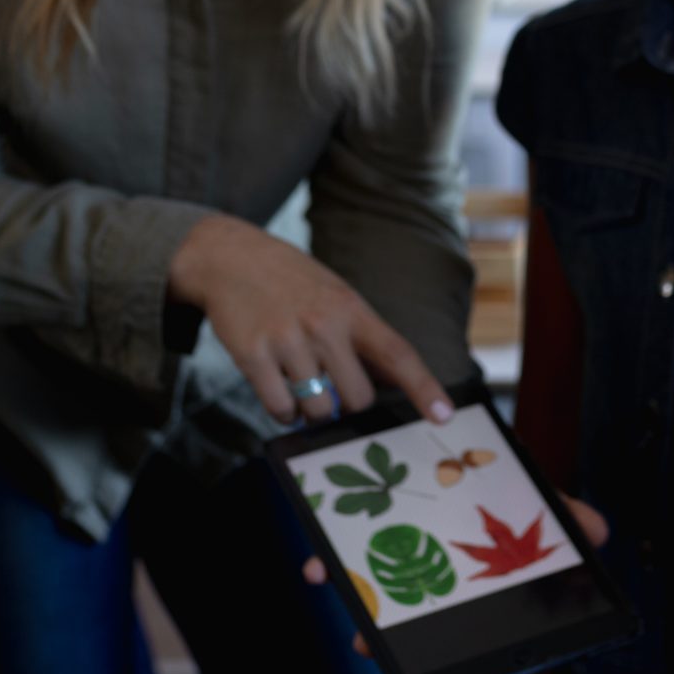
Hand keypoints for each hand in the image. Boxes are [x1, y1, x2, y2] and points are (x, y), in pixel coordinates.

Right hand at [170, 215, 452, 425]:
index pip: (397, 354)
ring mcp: (287, 341)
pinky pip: (281, 410)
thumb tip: (396, 380)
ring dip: (313, 411)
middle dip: (348, 402)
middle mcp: (323, 325)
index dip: (424, 388)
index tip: (444, 415)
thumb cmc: (290, 281)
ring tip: (301, 386)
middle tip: (331, 384)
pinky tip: (279, 390)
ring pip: (319, 410)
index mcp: (351, 309)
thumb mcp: (336, 294)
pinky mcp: (253, 356)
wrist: (229, 257)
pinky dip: (284, 412)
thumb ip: (363, 336)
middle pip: (358, 398)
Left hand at [304, 498, 610, 654]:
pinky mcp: (366, 527)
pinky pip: (343, 548)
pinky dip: (327, 559)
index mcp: (467, 572)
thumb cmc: (501, 486)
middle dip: (381, 627)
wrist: (455, 438)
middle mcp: (428, 569)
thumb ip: (560, 515)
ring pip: (370, 583)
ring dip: (349, 595)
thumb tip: (599, 531)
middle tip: (364, 643)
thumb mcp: (530, 496)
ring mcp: (395, 550)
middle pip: (402, 608)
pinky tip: (315, 566)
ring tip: (328, 591)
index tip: (415, 660)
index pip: (450, 617)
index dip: (430, 645)